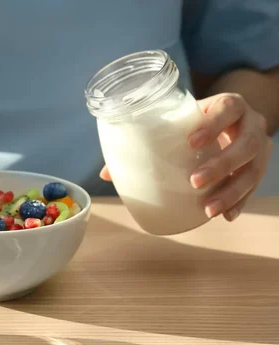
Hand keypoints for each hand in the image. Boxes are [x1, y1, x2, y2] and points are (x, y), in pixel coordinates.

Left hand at [100, 93, 273, 220]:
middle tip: (194, 181)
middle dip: (222, 164)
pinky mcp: (259, 167)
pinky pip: (255, 187)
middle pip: (247, 143)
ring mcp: (260, 146)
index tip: (191, 141)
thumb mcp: (178, 122)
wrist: (232, 120)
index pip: (227, 108)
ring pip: (254, 169)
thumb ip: (147, 141)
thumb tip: (106, 174)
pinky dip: (240, 202)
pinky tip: (225, 216)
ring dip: (232, 191)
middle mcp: (250, 123)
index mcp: (228, 105)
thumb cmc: (196, 121)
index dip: (213, 124)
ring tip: (208, 209)